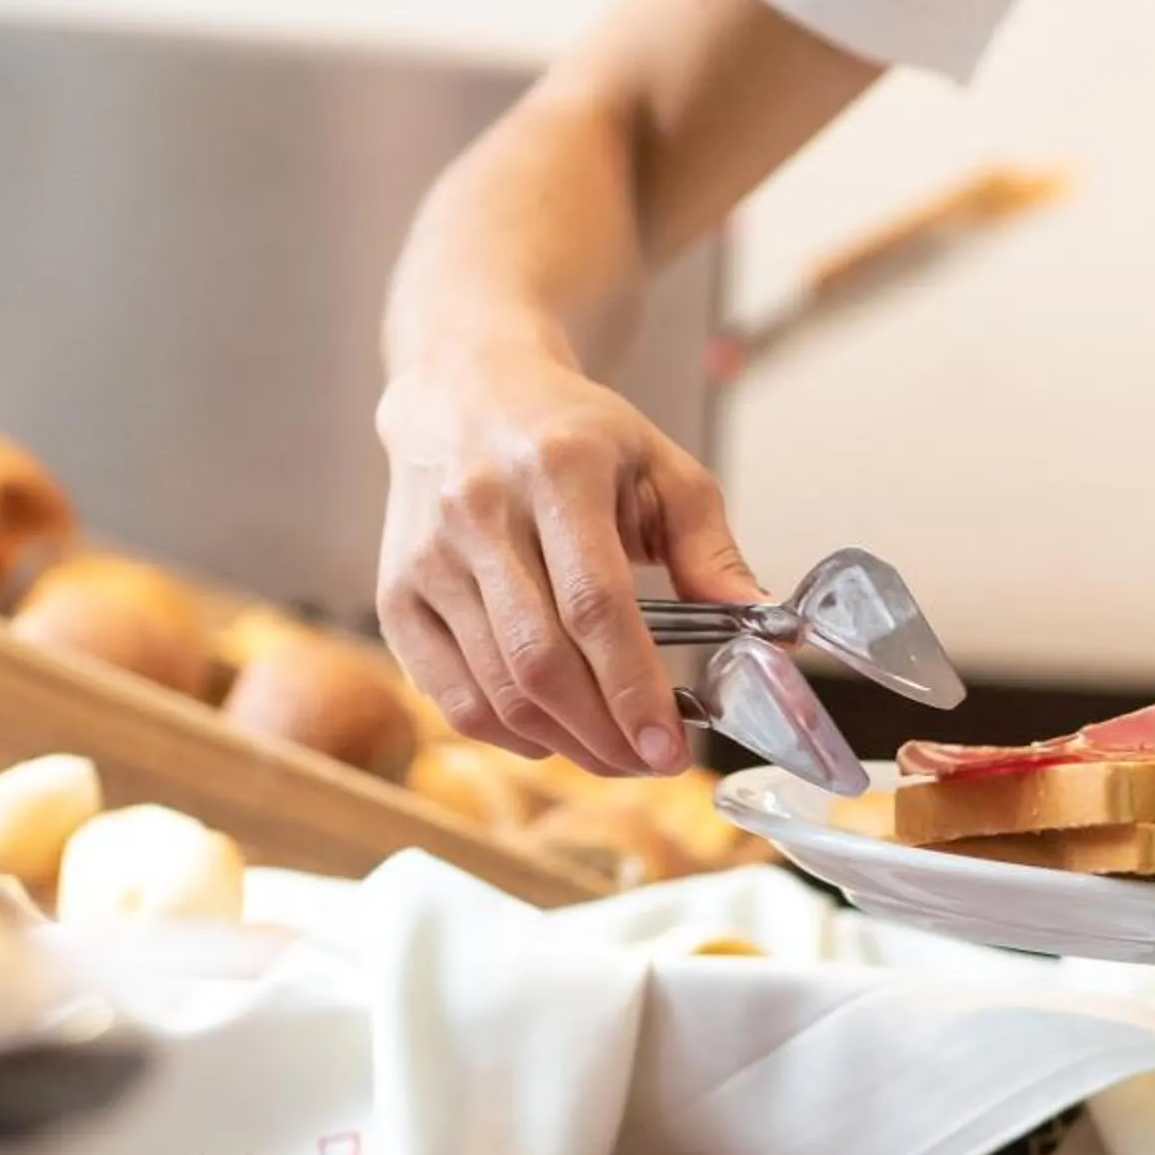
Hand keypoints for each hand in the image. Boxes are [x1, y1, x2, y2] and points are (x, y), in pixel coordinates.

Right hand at [375, 335, 760, 775]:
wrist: (463, 391)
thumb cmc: (573, 433)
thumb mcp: (658, 464)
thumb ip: (709, 545)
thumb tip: (759, 621)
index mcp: (557, 469)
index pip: (595, 603)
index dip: (633, 687)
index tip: (670, 747)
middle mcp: (479, 510)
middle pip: (540, 661)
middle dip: (604, 733)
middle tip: (651, 763)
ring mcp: (427, 556)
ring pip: (495, 689)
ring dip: (563, 743)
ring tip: (614, 753)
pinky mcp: (394, 593)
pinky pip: (449, 696)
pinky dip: (506, 734)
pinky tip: (552, 735)